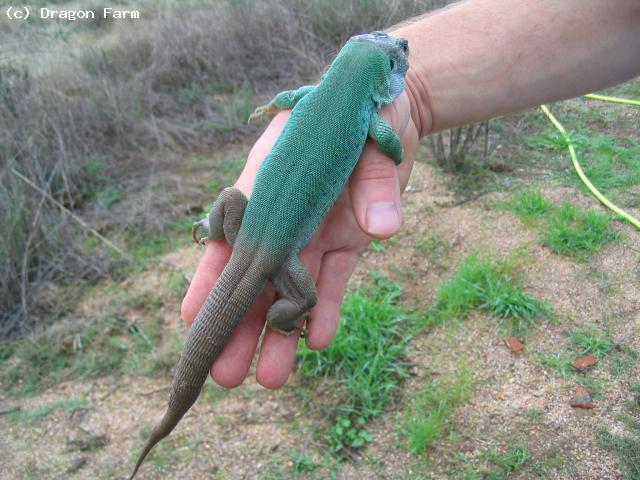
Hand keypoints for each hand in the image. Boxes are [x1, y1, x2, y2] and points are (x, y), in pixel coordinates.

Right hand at [181, 89, 419, 388]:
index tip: (192, 319)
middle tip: (226, 375)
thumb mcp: (367, 132)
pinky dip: (325, 310)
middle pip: (256, 274)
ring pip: (291, 287)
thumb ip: (374, 179)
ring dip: (280, 333)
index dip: (210, 277)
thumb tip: (380, 231)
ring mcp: (315, 230)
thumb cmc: (362, 108)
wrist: (393, 108)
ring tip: (270, 378)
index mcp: (269, 180)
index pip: (230, 234)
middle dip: (241, 324)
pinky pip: (332, 281)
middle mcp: (286, 213)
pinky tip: (317, 342)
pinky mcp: (348, 241)